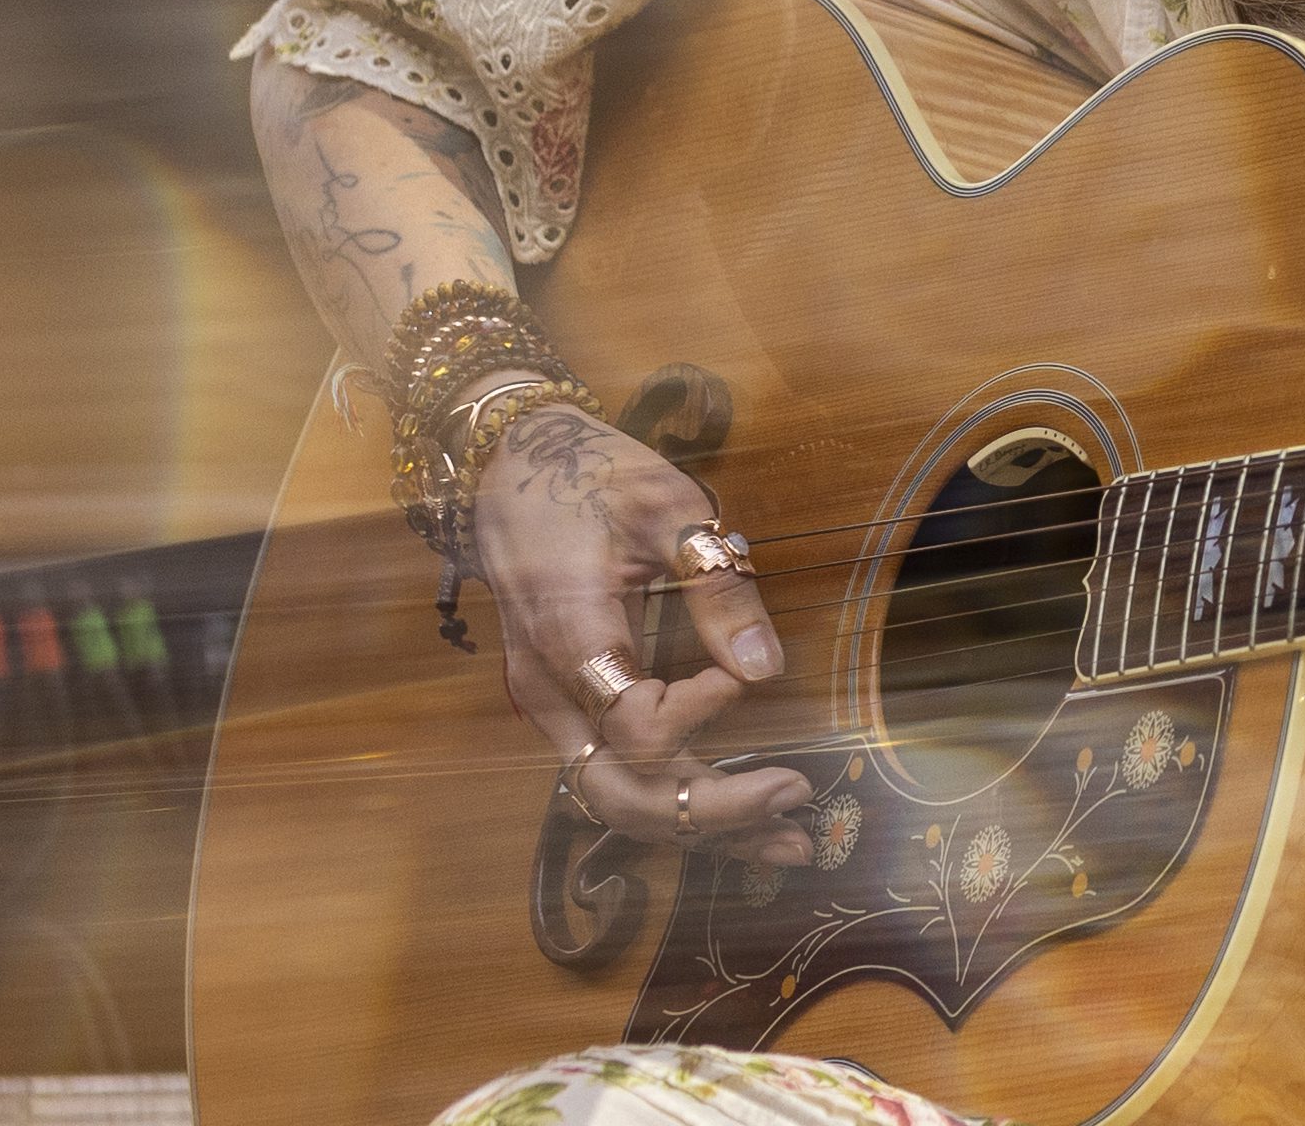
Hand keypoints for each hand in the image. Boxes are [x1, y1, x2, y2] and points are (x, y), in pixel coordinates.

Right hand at [473, 404, 812, 864]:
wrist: (508, 461)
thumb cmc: (587, 472)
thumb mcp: (664, 504)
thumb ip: (715, 585)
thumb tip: (765, 666)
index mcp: (567, 635)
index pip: (633, 725)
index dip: (697, 716)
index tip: (739, 676)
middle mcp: (548, 689)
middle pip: (621, 790)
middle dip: (710, 811)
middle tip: (796, 797)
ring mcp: (550, 704)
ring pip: (617, 797)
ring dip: (699, 825)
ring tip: (790, 843)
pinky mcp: (567, 704)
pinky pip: (616, 771)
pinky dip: (677, 799)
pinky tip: (739, 817)